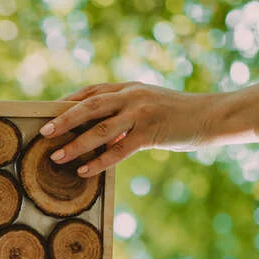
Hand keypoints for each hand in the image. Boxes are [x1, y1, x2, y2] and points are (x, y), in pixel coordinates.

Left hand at [39, 83, 217, 176]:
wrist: (214, 115)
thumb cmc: (180, 115)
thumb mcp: (151, 105)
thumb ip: (127, 112)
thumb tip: (100, 132)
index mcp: (129, 88)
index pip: (91, 92)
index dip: (68, 103)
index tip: (48, 113)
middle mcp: (132, 96)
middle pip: (89, 106)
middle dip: (63, 120)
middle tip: (43, 133)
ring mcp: (141, 113)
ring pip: (100, 129)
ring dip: (75, 144)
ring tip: (56, 156)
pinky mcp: (151, 132)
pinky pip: (119, 149)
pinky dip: (99, 161)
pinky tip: (84, 171)